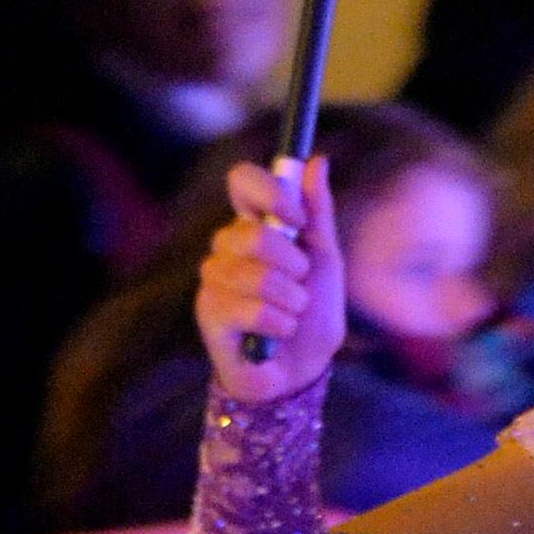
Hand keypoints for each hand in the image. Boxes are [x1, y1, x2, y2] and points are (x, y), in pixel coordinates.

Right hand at [197, 158, 344, 401]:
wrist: (302, 372)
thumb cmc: (312, 315)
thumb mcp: (325, 260)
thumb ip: (318, 213)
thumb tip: (319, 160)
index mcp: (255, 226)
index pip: (242, 181)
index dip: (269, 192)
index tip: (296, 219)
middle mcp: (227, 247)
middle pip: (250, 232)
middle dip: (290, 264)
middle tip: (299, 284)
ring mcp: (213, 279)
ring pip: (253, 274)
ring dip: (290, 300)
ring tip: (293, 314)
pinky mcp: (208, 313)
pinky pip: (250, 308)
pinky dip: (279, 324)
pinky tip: (278, 334)